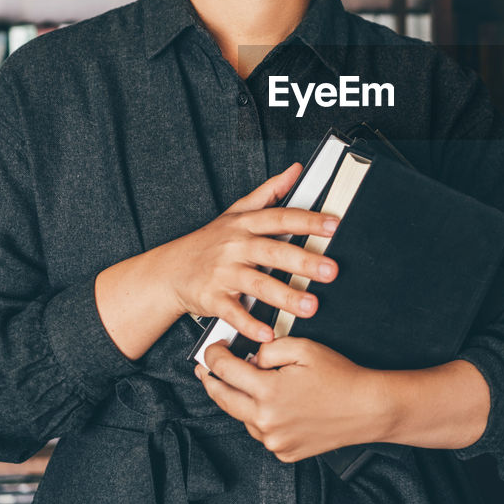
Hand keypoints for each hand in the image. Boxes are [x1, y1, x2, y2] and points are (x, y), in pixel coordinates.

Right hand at [160, 164, 340, 342]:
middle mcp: (235, 247)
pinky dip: (250, 324)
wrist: (169, 270)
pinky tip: (269, 333)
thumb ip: (269, 192)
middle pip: (273, 252)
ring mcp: (223, 273)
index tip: (334, 226)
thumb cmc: (209, 241)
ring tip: (311, 306)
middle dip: (304, 261)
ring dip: (286, 296)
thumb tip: (295, 170)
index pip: (280, 218)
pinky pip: (234, 313)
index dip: (308, 221)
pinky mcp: (212, 299)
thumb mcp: (236, 211)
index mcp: (245, 224)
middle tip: (331, 270)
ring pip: (258, 284)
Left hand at [195, 337, 390, 462]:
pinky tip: (277, 405)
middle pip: (223, 399)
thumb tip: (252, 357)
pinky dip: (262, 418)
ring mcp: (274, 440)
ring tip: (252, 385)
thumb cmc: (340, 378)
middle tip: (206, 371)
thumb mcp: (303, 348)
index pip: (225, 371)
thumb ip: (269, 348)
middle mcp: (266, 421)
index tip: (213, 351)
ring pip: (243, 417)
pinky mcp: (284, 452)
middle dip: (211, 381)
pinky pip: (262, 433)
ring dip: (241, 400)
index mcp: (268, 392)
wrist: (367, 408)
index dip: (214, 356)